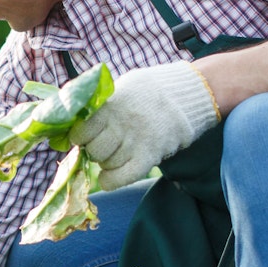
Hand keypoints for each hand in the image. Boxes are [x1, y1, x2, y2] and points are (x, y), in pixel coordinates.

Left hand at [68, 61, 218, 190]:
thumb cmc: (153, 89)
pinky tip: (110, 177)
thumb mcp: (124, 86)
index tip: (84, 136)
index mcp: (111, 104)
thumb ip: (102, 102)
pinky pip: (122, 177)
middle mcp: (121, 123)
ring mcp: (135, 141)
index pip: (81, 131)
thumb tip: (76, 115)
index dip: (80, 136)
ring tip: (117, 152)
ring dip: (107, 162)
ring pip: (107, 164)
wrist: (191, 93)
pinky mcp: (150, 155)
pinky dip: (112, 180)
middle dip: (95, 150)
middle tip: (105, 144)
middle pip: (94, 150)